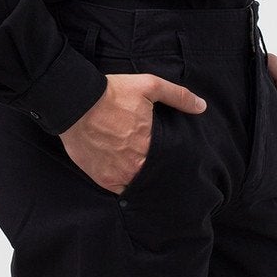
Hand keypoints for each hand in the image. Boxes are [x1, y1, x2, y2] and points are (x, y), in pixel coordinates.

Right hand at [60, 73, 207, 193]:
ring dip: (142, 178)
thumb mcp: (149, 86)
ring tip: (142, 169)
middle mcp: (137, 165)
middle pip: (155, 173)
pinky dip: (125, 184)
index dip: (172, 158)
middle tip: (156, 161)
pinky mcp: (103, 179)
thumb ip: (178, 96)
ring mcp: (119, 175)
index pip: (171, 160)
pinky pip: (121, 189)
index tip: (171, 154)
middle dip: (158, 169)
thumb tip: (202, 107)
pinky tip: (127, 174)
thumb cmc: (112, 94)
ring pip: (139, 183)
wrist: (74, 103)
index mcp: (152, 146)